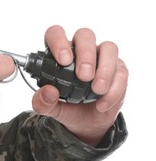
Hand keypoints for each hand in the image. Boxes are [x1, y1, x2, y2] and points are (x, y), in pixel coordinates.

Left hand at [32, 25, 127, 145]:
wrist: (86, 123)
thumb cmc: (67, 108)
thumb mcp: (50, 109)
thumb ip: (42, 102)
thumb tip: (48, 91)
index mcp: (59, 55)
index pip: (55, 34)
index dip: (58, 41)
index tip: (63, 60)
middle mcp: (80, 51)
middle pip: (84, 35)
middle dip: (85, 54)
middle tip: (83, 76)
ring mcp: (101, 58)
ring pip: (108, 48)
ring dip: (105, 69)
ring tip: (97, 90)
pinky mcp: (118, 70)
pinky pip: (121, 72)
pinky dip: (113, 89)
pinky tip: (102, 104)